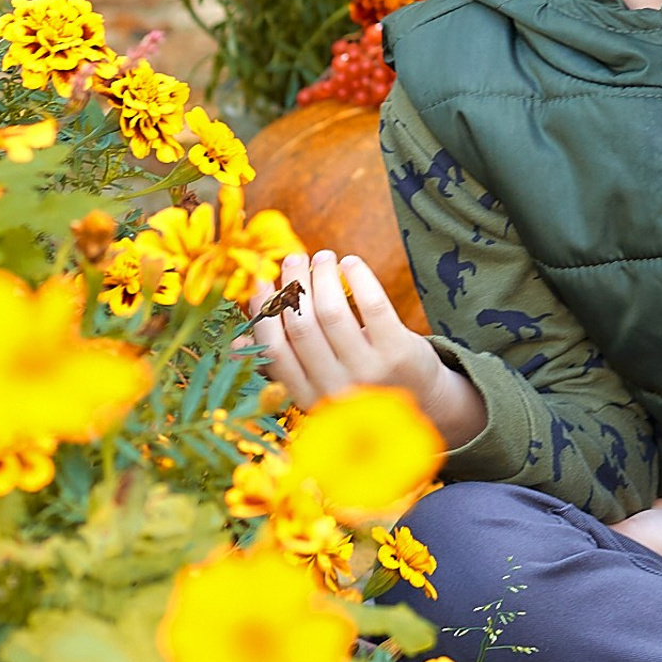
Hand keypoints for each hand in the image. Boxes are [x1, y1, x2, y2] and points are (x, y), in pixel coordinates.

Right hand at [247, 250, 487, 448]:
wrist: (425, 404)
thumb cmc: (361, 385)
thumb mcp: (320, 387)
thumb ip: (285, 365)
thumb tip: (237, 342)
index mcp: (308, 398)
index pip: (275, 351)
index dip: (264, 312)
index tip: (261, 282)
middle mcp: (336, 389)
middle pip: (302, 325)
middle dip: (293, 285)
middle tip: (293, 259)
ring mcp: (369, 371)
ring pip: (333, 311)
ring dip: (323, 276)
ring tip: (323, 257)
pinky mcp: (399, 352)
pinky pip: (372, 305)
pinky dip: (358, 276)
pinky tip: (350, 263)